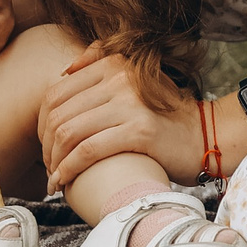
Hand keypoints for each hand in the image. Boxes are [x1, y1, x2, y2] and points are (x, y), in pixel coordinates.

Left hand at [37, 49, 201, 191]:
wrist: (204, 137)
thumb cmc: (162, 118)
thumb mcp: (134, 83)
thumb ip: (103, 67)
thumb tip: (66, 70)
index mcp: (113, 64)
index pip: (56, 93)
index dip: (42, 124)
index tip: (46, 146)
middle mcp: (120, 77)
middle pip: (58, 114)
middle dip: (45, 147)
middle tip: (49, 167)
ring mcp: (130, 102)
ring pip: (69, 133)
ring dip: (54, 161)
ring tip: (55, 178)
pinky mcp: (139, 130)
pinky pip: (88, 151)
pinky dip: (68, 170)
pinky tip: (63, 183)